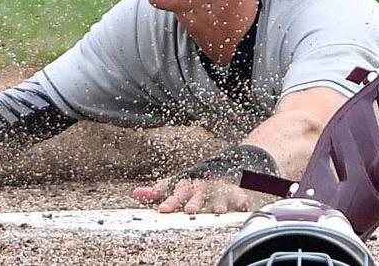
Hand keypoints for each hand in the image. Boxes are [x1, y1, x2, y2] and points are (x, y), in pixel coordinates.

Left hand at [132, 174, 260, 214]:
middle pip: (197, 193)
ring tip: (219, 211)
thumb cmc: (193, 183)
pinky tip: (243, 206)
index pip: (175, 192)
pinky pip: (239, 196)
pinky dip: (242, 200)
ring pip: (219, 195)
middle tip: (190, 210)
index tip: (162, 210)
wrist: (221, 166)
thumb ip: (157, 191)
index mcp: (186, 184)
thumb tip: (135, 193)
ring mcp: (218, 188)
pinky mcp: (234, 192)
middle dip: (194, 201)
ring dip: (219, 202)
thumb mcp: (175, 185)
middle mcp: (202, 186)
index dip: (169, 200)